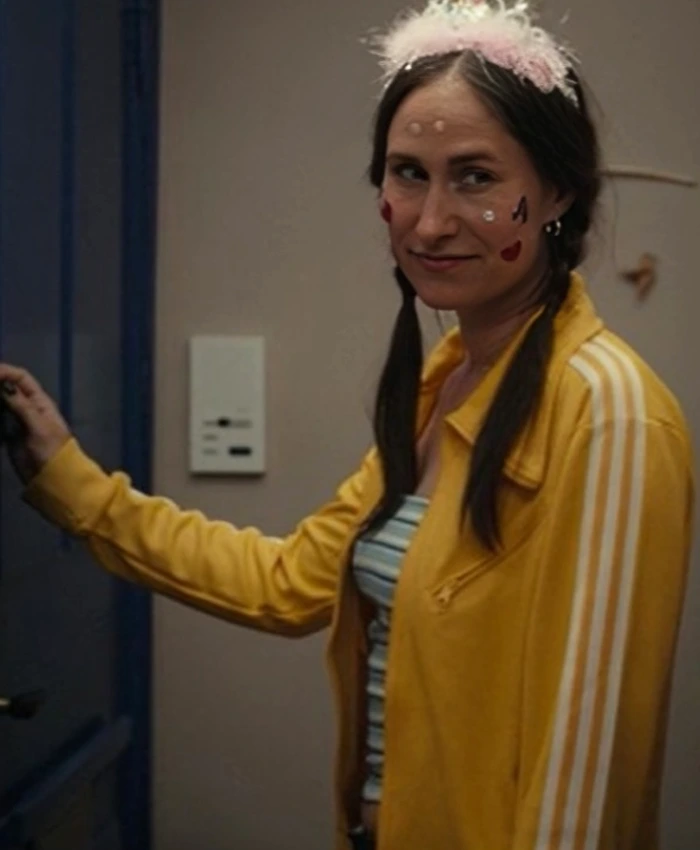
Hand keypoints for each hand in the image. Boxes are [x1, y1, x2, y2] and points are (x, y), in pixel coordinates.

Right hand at [0, 364, 71, 484]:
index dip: (5, 371)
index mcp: (39, 401)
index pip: (21, 378)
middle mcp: (27, 407)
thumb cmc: (52, 450)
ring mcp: (17, 421)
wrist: (53, 478)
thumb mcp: (38, 426)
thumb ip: (21, 405)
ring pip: (0, 403)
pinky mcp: (9, 435)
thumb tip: (5, 384)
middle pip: (7, 388)